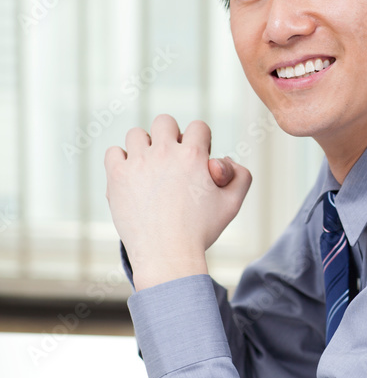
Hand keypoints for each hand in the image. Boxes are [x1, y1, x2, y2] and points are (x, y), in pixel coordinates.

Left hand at [104, 114, 251, 289]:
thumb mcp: (233, 204)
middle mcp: (164, 153)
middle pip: (164, 121)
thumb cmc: (201, 232)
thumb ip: (242, 176)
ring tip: (149, 168)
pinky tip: (131, 176)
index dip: (200, 141)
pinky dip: (121, 160)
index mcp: (193, 155)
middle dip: (170, 136)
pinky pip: (114, 152)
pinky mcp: (117, 177)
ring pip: (136, 134)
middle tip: (171, 160)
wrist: (167, 256)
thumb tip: (226, 159)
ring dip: (144, 146)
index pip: (198, 126)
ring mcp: (138, 163)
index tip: (197, 160)